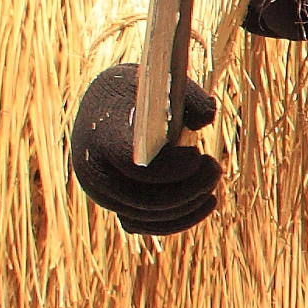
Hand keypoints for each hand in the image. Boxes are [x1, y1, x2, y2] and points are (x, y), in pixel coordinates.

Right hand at [67, 66, 219, 235]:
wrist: (107, 106)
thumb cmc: (137, 91)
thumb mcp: (160, 81)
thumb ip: (187, 97)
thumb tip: (205, 119)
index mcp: (99, 138)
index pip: (134, 166)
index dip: (170, 169)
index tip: (197, 154)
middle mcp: (93, 173)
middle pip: (144, 201)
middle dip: (187, 191)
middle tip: (214, 169)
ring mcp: (102, 194)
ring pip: (147, 218)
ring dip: (187, 208)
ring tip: (211, 187)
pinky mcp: (117, 206)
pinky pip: (146, 226)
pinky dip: (177, 220)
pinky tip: (204, 202)